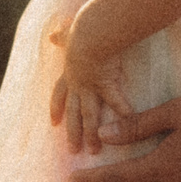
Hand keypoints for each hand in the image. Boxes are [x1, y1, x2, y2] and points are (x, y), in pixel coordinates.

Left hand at [47, 18, 126, 156]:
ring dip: (91, 134)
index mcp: (70, 73)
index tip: (54, 122)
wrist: (89, 32)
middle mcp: (78, 84)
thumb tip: (51, 35)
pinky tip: (128, 125)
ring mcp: (91, 87)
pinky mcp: (106, 84)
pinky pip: (116, 102)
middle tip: (72, 150)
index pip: (60, 94)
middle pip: (73, 112)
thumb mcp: (68, 34)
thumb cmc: (80, 30)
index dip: (56, 107)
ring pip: (89, 115)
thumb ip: (62, 37)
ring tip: (94, 151)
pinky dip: (123, 113)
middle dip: (72, 132)